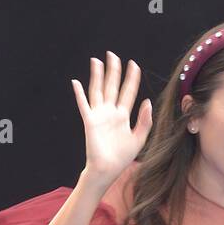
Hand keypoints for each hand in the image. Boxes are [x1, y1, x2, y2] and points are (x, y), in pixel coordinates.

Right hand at [72, 51, 152, 184]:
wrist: (108, 169)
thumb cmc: (122, 157)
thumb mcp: (139, 139)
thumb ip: (144, 121)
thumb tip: (147, 101)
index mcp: (123, 116)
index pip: (128, 92)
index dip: (131, 79)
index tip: (134, 65)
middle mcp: (110, 112)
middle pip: (112, 86)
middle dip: (113, 71)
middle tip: (113, 55)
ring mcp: (99, 116)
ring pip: (98, 90)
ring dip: (97, 76)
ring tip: (97, 61)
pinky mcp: (90, 122)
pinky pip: (84, 105)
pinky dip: (79, 94)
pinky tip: (76, 82)